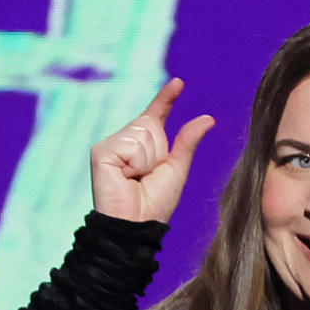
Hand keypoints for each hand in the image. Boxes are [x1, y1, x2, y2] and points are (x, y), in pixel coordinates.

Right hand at [90, 78, 214, 223]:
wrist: (137, 227)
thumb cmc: (155, 205)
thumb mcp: (176, 169)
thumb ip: (187, 142)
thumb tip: (208, 118)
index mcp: (141, 145)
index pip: (155, 116)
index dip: (166, 99)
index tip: (179, 83)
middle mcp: (124, 141)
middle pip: (151, 125)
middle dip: (158, 152)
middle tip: (146, 177)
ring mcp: (110, 145)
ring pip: (142, 133)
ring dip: (147, 160)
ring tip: (135, 179)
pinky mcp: (101, 151)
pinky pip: (131, 144)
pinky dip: (135, 162)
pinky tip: (126, 177)